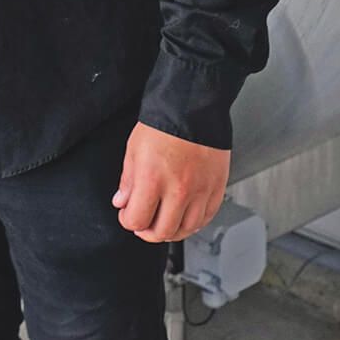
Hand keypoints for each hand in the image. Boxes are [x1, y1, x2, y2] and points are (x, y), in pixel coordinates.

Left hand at [112, 122, 230, 242]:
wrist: (194, 107)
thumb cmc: (163, 123)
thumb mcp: (134, 149)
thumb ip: (128, 180)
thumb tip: (122, 202)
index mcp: (153, 179)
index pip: (137, 220)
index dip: (128, 221)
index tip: (127, 214)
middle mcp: (178, 189)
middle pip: (162, 231)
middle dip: (148, 231)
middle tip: (144, 222)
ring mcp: (200, 191)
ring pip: (186, 229)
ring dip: (172, 231)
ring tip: (164, 221)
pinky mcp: (216, 188)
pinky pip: (206, 218)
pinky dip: (194, 223)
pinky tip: (185, 216)